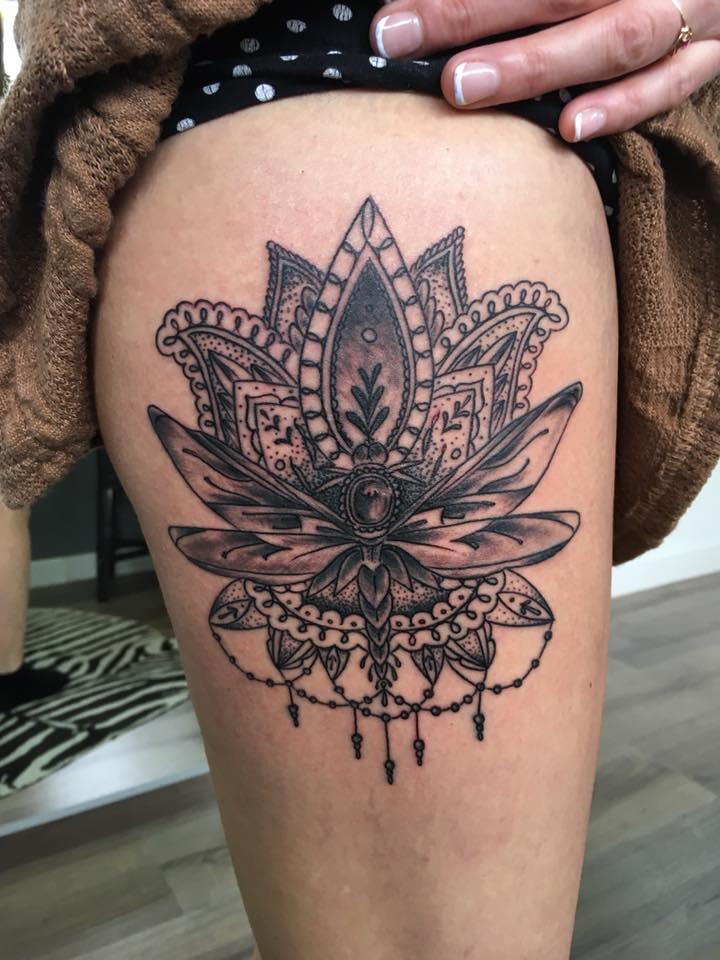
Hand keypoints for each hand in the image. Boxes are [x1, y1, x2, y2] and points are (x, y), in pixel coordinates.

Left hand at [371, 0, 719, 139]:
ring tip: (463, 88)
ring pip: (614, 37)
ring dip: (536, 65)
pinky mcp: (710, 56)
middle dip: (474, 15)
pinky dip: (623, 107)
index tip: (392, 17)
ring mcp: (691, 11)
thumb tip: (416, 1)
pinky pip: (672, 85)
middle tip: (403, 40)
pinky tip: (568, 129)